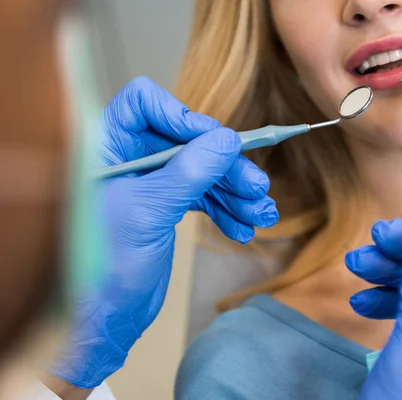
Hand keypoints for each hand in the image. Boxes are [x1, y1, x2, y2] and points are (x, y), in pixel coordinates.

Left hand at [49, 77, 277, 388]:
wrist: (106, 318)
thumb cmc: (106, 265)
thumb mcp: (149, 213)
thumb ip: (188, 173)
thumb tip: (227, 140)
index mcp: (105, 148)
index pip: (144, 104)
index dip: (182, 116)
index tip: (214, 143)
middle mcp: (129, 158)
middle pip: (188, 141)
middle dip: (225, 167)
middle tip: (256, 188)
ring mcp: (151, 182)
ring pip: (202, 170)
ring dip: (234, 192)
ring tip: (260, 215)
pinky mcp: (167, 206)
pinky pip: (204, 196)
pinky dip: (226, 210)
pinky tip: (242, 229)